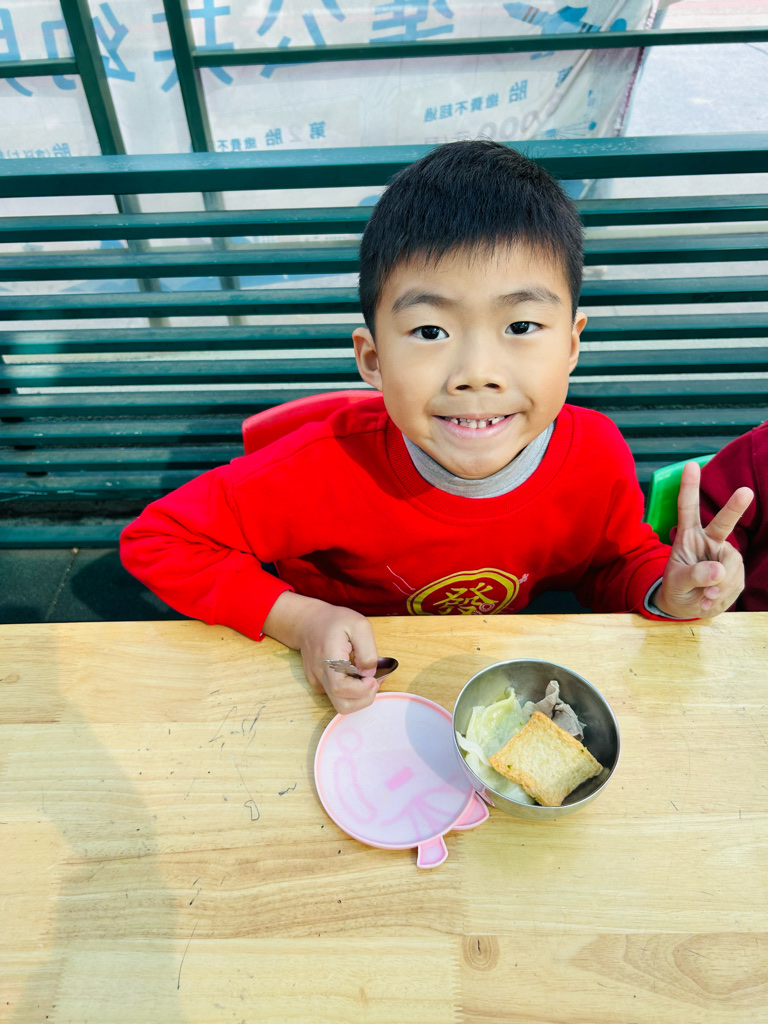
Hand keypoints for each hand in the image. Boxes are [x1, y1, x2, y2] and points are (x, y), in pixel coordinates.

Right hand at [263, 591, 378, 713]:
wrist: (308, 623)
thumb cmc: (334, 622)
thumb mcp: (359, 626)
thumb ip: (367, 651)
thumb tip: (369, 673)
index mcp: (329, 658)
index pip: (341, 688)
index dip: (362, 690)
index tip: (373, 678)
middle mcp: (320, 674)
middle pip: (342, 705)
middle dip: (364, 699)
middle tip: (374, 681)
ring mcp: (317, 682)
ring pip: (340, 705)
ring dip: (359, 698)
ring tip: (367, 679)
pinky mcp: (319, 685)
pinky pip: (337, 696)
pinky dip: (351, 692)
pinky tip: (356, 676)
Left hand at [656, 461, 753, 618]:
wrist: (688, 607)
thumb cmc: (677, 588)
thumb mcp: (677, 583)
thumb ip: (694, 575)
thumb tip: (718, 570)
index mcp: (689, 536)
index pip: (688, 509)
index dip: (689, 487)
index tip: (691, 465)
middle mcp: (710, 540)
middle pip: (723, 523)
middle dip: (734, 507)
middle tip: (745, 492)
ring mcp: (725, 555)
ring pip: (731, 566)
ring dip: (718, 585)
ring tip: (703, 595)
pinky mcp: (736, 573)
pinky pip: (734, 582)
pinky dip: (721, 595)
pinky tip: (709, 599)